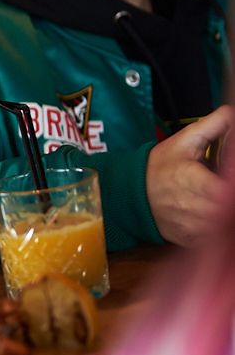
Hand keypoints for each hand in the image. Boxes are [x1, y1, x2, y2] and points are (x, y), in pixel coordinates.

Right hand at [146, 105, 231, 245]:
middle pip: (229, 208)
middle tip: (225, 184)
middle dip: (229, 196)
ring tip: (220, 199)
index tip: (228, 175)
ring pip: (224, 225)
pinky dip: (219, 230)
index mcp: (195, 183)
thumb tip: (230, 114)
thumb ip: (211, 127)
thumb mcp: (182, 142)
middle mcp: (195, 209)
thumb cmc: (156, 168)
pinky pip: (215, 238)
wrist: (129, 196)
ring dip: (225, 215)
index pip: (229, 188)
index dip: (232, 182)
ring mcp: (194, 228)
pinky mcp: (191, 240)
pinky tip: (215, 216)